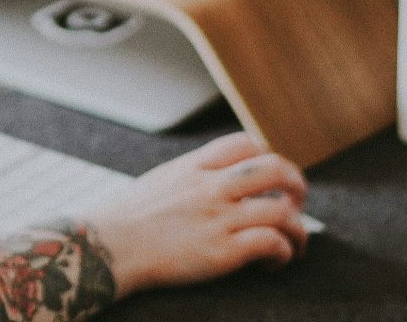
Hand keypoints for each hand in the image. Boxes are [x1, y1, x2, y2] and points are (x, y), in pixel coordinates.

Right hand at [85, 133, 308, 297]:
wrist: (108, 248)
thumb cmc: (129, 220)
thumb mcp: (163, 180)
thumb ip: (193, 175)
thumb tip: (218, 177)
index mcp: (196, 166)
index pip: (247, 143)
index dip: (268, 157)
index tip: (271, 178)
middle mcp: (211, 187)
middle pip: (275, 169)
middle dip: (297, 186)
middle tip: (297, 202)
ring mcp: (218, 218)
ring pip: (282, 211)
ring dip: (298, 230)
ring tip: (294, 244)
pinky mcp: (221, 252)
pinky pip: (270, 243)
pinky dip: (282, 252)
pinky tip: (273, 262)